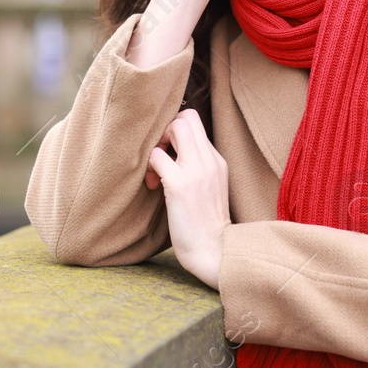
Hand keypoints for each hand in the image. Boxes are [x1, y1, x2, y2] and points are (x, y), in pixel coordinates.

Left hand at [146, 108, 231, 289]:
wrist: (214, 251)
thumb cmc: (205, 224)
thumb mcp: (210, 188)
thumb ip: (198, 167)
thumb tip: (172, 153)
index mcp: (217, 160)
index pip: (195, 122)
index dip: (176, 130)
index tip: (169, 153)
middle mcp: (210, 160)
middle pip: (186, 116)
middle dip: (166, 129)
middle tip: (160, 155)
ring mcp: (196, 171)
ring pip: (175, 127)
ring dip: (157, 145)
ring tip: (155, 173)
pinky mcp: (179, 185)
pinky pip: (157, 156)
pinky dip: (150, 166)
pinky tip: (152, 185)